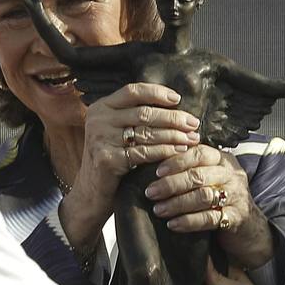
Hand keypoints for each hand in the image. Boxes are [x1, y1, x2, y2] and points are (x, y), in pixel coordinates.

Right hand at [60, 84, 201, 264]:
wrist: (90, 193)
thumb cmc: (111, 160)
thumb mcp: (115, 132)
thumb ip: (134, 117)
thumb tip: (173, 106)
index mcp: (101, 107)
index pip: (132, 91)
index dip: (157, 93)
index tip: (177, 99)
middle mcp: (98, 120)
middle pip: (144, 112)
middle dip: (173, 118)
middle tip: (193, 124)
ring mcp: (101, 139)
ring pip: (146, 132)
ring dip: (174, 135)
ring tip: (191, 138)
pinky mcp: (107, 159)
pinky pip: (143, 153)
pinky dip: (164, 152)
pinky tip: (179, 152)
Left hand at [144, 145, 272, 267]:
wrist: (249, 228)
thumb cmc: (223, 199)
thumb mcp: (212, 178)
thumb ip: (193, 169)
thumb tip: (156, 163)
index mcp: (224, 160)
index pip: (199, 153)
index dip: (176, 161)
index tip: (157, 171)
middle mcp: (232, 176)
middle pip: (198, 175)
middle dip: (171, 184)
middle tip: (151, 193)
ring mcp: (236, 196)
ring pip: (203, 196)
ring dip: (177, 203)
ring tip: (159, 210)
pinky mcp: (236, 218)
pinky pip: (209, 218)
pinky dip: (188, 221)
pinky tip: (173, 224)